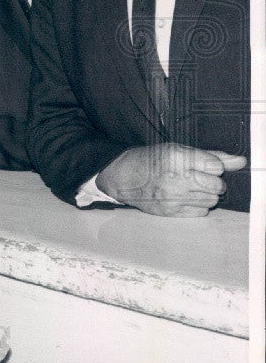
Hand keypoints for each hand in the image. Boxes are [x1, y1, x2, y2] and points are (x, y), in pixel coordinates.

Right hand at [96, 143, 245, 216]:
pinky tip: (185, 197)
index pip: (216, 166)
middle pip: (217, 185)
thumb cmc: (151, 161)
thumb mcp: (178, 150)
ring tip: (190, 187)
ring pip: (212, 200)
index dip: (213, 166)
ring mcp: (173, 196)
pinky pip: (201, 211)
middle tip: (199, 178)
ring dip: (206, 194)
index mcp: (177, 157)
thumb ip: (212, 156)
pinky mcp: (171, 211)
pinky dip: (198, 205)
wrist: (123, 177)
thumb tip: (240, 161)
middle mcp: (176, 177)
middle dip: (213, 182)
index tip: (204, 165)